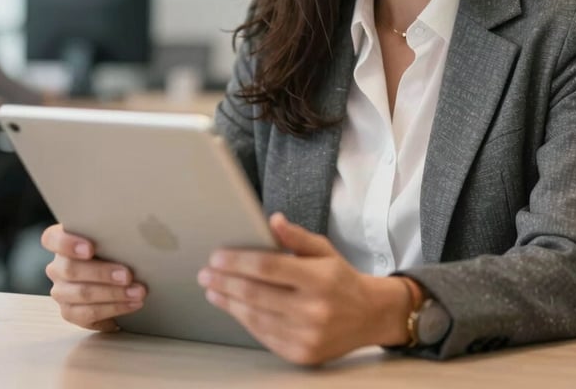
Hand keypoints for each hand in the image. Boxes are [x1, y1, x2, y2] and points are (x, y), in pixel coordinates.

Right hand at [41, 224, 146, 330]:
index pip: (53, 239)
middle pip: (71, 270)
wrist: (114, 276)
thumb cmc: (113, 249)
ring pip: (82, 294)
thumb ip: (113, 234)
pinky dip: (114, 309)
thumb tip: (138, 232)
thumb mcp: (111, 237)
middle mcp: (57, 266)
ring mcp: (61, 291)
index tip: (89, 249)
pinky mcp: (70, 312)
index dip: (68, 244)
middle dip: (102, 273)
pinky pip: (88, 313)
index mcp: (61, 242)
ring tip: (138, 292)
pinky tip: (132, 304)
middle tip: (128, 275)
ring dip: (114, 294)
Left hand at [197, 213, 411, 364]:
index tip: (217, 256)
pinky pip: (264, 336)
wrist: (369, 316)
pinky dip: (244, 320)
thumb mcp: (324, 250)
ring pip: (255, 317)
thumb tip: (272, 220)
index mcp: (319, 278)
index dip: (238, 261)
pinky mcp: (301, 354)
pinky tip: (233, 307)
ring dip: (228, 302)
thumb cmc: (340, 279)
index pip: (268, 267)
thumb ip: (296, 236)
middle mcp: (313, 308)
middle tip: (206, 273)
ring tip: (213, 290)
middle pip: (256, 293)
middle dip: (224, 282)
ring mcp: (307, 334)